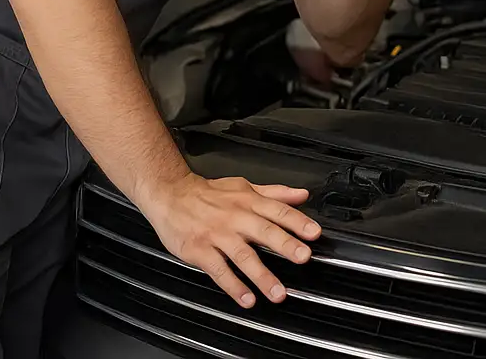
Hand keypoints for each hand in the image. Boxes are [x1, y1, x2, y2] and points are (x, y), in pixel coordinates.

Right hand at [141, 173, 320, 307]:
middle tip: (303, 257)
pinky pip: (219, 271)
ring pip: (243, 256)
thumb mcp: (244, 186)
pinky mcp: (200, 251)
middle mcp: (235, 218)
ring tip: (278, 292)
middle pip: (263, 231)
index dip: (298, 222)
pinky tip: (246, 299)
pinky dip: (233, 286)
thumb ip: (275, 193)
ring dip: (262, 276)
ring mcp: (217, 235)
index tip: (314, 233)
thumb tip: (302, 195)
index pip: (278, 211)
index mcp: (249, 202)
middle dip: (285, 245)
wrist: (171, 195)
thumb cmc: (209, 194)